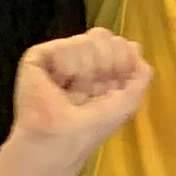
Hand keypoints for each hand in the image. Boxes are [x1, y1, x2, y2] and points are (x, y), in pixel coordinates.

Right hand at [8, 30, 148, 162]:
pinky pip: (63, 46)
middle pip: (102, 36)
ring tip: (73, 91)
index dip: (122, 61)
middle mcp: (78, 60)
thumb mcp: (128, 101)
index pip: (117, 44)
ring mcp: (57, 57)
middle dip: (106, 64)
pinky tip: (60, 83)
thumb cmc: (92, 128)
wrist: (61, 139)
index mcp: (98, 70)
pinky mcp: (36, 58)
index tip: (114, 86)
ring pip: (86, 40)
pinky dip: (68, 66)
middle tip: (92, 90)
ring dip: (87, 69)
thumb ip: (139, 74)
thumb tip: (135, 46)